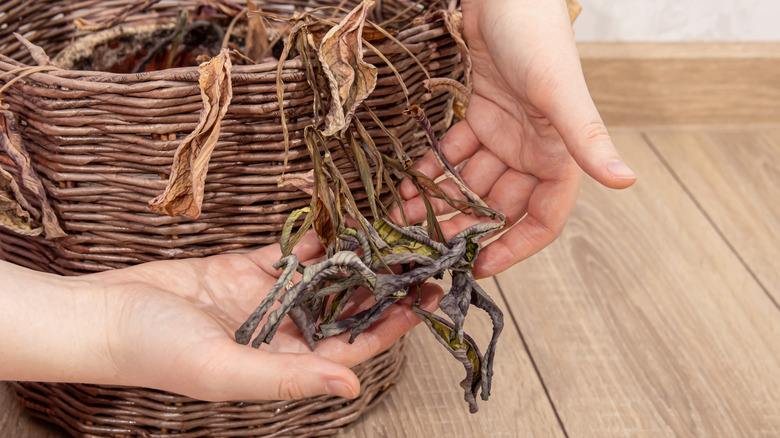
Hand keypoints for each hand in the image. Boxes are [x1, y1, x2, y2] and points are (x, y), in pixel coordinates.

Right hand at [0, 234, 441, 401]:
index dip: (393, 323)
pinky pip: (289, 254)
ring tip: (391, 231)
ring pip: (322, 278)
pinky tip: (341, 222)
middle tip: (421, 253)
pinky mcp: (246, 271)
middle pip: (345, 308)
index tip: (428, 294)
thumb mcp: (226, 371)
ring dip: (353, 258)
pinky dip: (313, 240)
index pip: (353, 345)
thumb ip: (290, 378)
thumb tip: (352, 385)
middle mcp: (283, 335)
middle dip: (382, 284)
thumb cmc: (158, 352)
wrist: (104, 315)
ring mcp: (266, 302)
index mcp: (286, 365)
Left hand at [399, 0, 635, 277]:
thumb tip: (626, 181)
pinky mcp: (477, 118)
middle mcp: (530, 152)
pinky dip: (431, 172)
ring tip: (403, 219)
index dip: (515, 246)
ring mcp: (502, 136)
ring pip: (470, 184)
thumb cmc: (538, 35)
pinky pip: (452, 155)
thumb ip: (587, 138)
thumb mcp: (561, 91)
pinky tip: (407, 188)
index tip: (480, 267)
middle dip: (463, 227)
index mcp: (557, 155)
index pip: (542, 217)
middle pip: (497, 206)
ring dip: (440, 203)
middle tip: (424, 246)